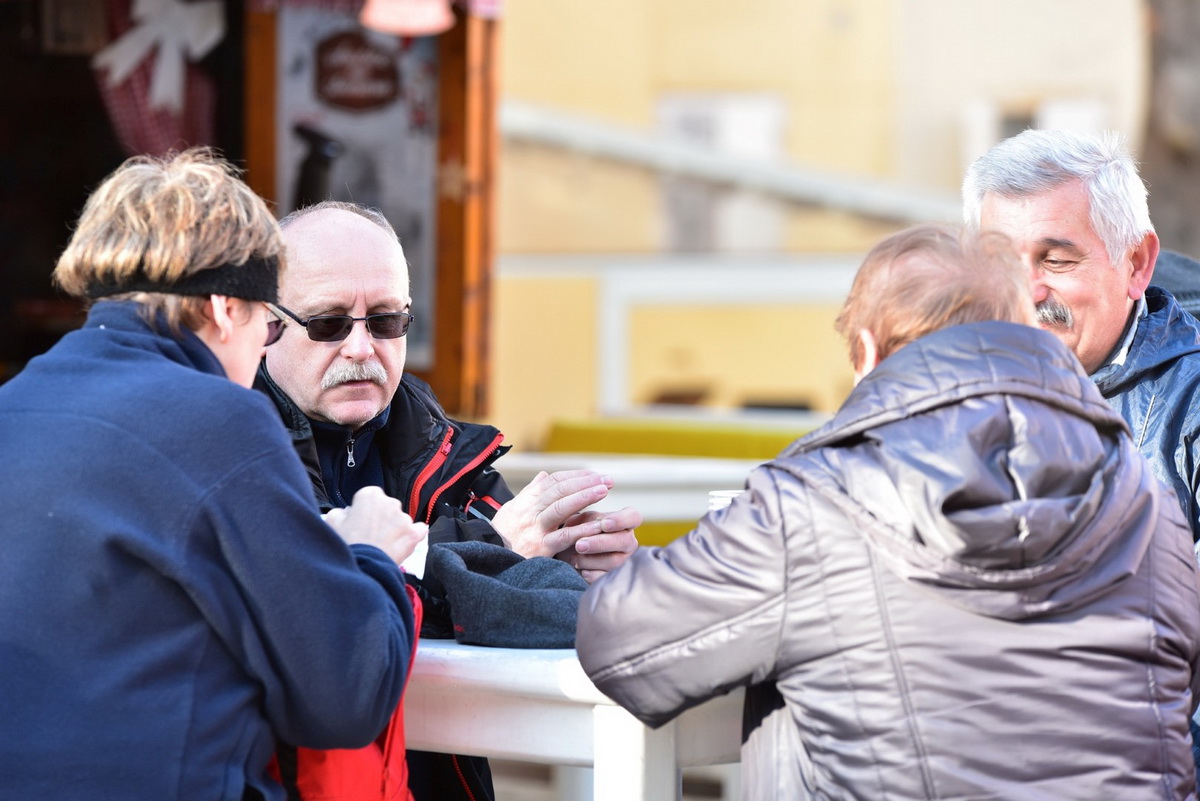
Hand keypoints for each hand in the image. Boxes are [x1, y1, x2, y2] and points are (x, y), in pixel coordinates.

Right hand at [323, 486, 427, 566]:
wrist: (361, 567)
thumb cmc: (346, 544)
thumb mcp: (332, 522)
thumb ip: (341, 512)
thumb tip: (347, 513)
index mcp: (370, 495)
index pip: (370, 497)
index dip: (363, 510)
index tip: (359, 521)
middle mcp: (391, 503)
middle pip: (387, 508)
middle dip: (381, 519)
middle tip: (369, 535)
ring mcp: (404, 518)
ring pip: (401, 521)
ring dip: (394, 529)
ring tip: (381, 545)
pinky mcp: (414, 534)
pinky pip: (419, 530)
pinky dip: (412, 535)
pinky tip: (403, 542)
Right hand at [490, 470, 616, 558]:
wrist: (488, 561)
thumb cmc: (501, 536)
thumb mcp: (511, 510)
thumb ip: (530, 493)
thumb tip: (544, 475)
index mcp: (524, 501)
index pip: (552, 481)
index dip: (575, 476)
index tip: (593, 474)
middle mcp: (529, 512)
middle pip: (559, 490)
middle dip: (584, 482)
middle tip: (606, 479)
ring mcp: (535, 530)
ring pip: (561, 508)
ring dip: (584, 497)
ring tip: (604, 490)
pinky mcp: (540, 549)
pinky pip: (564, 536)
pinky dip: (581, 529)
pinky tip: (597, 524)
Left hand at [555, 506, 640, 582]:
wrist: (565, 550)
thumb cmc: (575, 529)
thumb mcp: (579, 520)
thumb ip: (587, 520)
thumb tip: (595, 524)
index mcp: (623, 521)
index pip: (633, 517)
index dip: (621, 520)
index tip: (604, 524)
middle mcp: (627, 540)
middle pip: (625, 541)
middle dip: (600, 543)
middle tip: (579, 545)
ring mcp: (623, 559)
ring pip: (615, 561)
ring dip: (591, 560)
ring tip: (573, 559)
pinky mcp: (613, 575)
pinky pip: (608, 577)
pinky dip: (593, 575)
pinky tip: (582, 571)